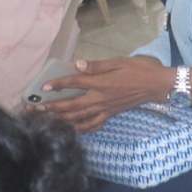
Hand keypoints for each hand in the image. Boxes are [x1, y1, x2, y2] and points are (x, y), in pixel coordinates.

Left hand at [40, 56, 170, 131]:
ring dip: (60, 120)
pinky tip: (70, 129)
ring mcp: (104, 109)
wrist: (157, 85)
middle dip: (51, 108)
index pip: (75, 84)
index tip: (43, 87)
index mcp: (101, 84)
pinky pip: (92, 125)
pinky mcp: (110, 115)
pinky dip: (79, 129)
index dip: (58, 84)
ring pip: (78, 118)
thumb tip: (76, 65)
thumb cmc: (140, 69)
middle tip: (34, 109)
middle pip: (71, 106)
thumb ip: (97, 66)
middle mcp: (100, 99)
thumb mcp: (119, 61)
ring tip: (45, 121)